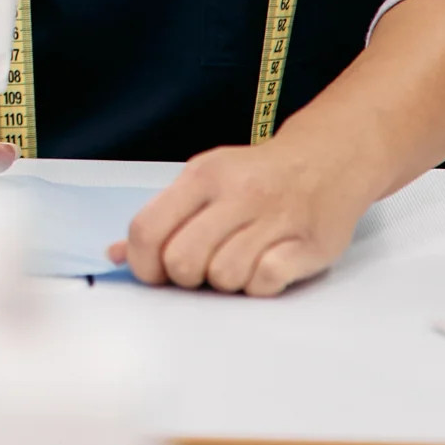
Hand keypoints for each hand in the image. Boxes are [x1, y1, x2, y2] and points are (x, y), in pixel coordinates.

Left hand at [110, 132, 373, 294]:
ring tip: (237, 262)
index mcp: (202, 176)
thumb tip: (116, 255)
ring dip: (225, 282)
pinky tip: (265, 267)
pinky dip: (260, 285)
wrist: (328, 159)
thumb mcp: (203, 181)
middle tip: (201, 269)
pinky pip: (265, 283)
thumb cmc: (256, 177)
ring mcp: (275, 219)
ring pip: (224, 277)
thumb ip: (162, 217)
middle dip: (185, 277)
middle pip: (183, 261)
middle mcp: (237, 194)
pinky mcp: (309, 245)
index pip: (148, 229)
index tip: (153, 272)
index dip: (142, 263)